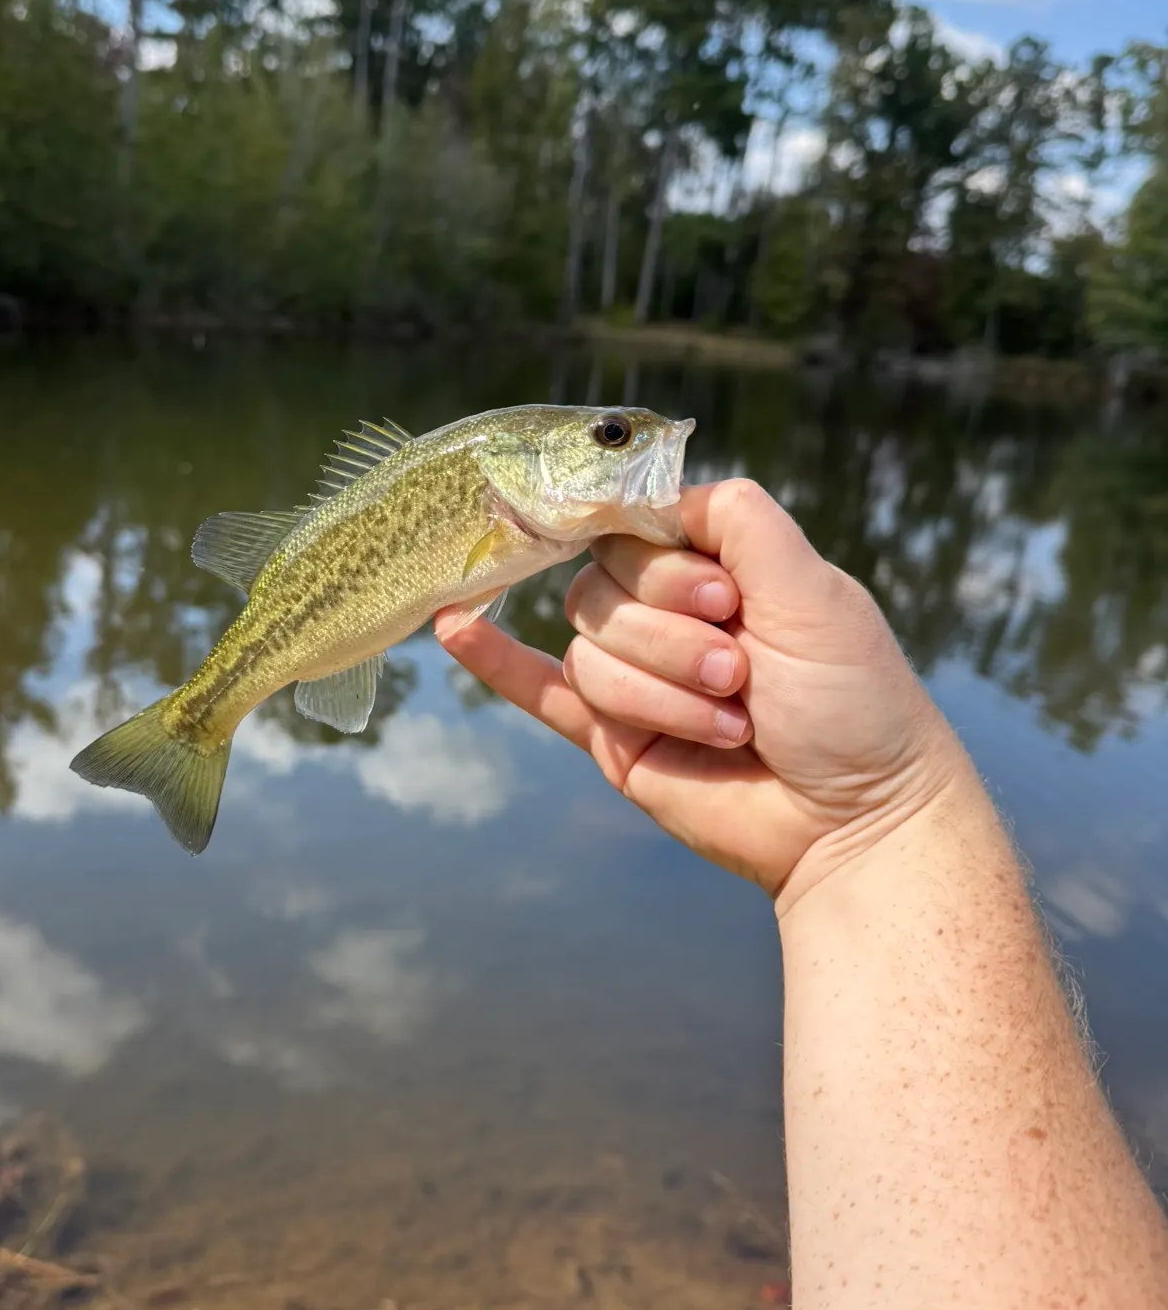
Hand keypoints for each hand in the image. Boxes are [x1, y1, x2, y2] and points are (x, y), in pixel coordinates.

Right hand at [434, 478, 969, 909]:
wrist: (854, 819)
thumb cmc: (854, 702)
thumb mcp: (815, 589)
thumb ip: (739, 519)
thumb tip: (657, 491)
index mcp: (715, 570)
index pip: (637, 529)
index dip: (665, 563)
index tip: (723, 598)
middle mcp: (668, 617)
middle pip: (602, 590)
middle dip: (670, 635)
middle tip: (741, 672)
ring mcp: (637, 679)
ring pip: (588, 653)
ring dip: (659, 691)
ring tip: (729, 721)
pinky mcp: (613, 739)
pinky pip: (539, 692)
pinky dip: (495, 662)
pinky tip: (454, 629)